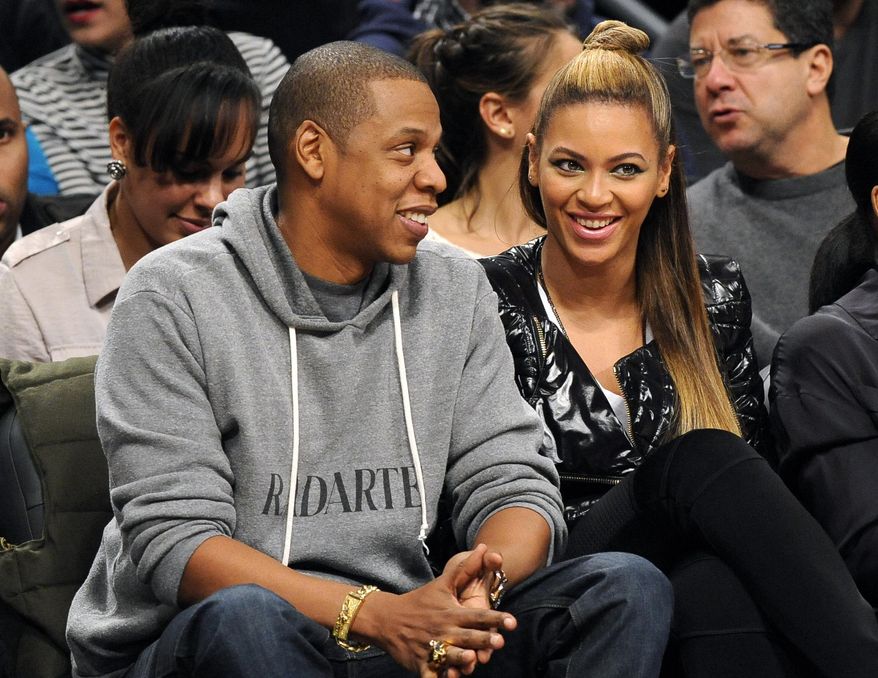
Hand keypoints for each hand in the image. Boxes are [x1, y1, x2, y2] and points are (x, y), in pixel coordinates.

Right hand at [358, 545, 515, 676]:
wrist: (388, 618)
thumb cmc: (420, 601)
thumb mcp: (442, 584)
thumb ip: (465, 568)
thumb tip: (485, 547)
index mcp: (451, 613)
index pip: (477, 616)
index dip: (495, 619)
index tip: (512, 622)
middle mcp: (443, 630)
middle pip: (466, 636)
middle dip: (482, 639)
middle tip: (499, 641)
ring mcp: (431, 648)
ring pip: (449, 656)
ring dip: (461, 659)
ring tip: (473, 660)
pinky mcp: (420, 663)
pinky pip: (430, 674)